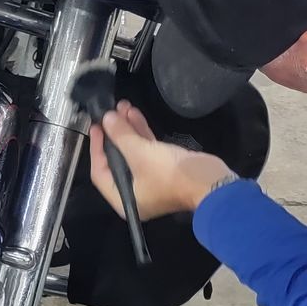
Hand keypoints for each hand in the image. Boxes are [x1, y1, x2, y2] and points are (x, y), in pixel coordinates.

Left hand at [89, 101, 235, 219]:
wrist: (210, 182)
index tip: (97, 126)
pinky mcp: (164, 169)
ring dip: (128, 130)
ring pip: (132, 152)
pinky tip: (135, 115)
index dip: (96, 147)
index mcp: (123, 198)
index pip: (99, 172)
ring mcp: (149, 181)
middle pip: (116, 161)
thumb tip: (107, 119)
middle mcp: (134, 192)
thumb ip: (120, 135)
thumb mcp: (140, 154)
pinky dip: (141, 134)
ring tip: (122, 107)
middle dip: (114, 134)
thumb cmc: (171, 175)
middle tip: (109, 114)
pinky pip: (146, 150)